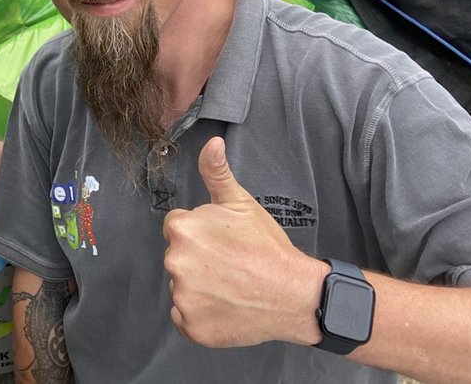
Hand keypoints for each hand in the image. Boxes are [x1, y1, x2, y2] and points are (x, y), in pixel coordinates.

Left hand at [162, 137, 325, 347]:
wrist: (295, 295)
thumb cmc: (267, 247)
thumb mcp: (241, 203)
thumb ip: (217, 172)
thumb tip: (211, 143)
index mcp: (181, 229)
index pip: (176, 228)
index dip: (201, 234)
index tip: (222, 242)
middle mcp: (175, 262)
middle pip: (177, 257)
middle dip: (198, 259)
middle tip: (229, 264)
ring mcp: (183, 298)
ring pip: (182, 287)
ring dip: (199, 287)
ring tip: (230, 285)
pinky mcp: (191, 327)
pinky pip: (185, 317)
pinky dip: (201, 314)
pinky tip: (225, 306)